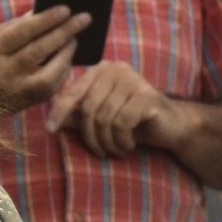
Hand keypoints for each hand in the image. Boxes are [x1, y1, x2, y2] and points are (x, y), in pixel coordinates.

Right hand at [0, 7, 87, 110]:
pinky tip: (66, 60)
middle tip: (83, 19)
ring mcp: (14, 91)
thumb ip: (10, 27)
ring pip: (48, 74)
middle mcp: (1, 72)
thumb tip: (38, 13)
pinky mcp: (23, 104)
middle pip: (38, 50)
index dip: (46, 20)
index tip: (65, 9)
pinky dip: (61, 73)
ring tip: (75, 39)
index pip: (22, 32)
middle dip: (64, 33)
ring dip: (66, 54)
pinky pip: (49, 88)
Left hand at [47, 61, 183, 157]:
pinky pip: (121, 123)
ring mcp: (133, 80)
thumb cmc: (134, 122)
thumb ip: (79, 115)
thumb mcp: (102, 118)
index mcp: (102, 70)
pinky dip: (122, 140)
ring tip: (116, 150)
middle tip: (101, 152)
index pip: (73, 91)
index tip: (50, 131)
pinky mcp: (146, 96)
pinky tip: (128, 145)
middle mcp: (116, 69)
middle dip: (90, 136)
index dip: (59, 112)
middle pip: (88, 108)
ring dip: (107, 142)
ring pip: (104, 118)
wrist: (172, 126)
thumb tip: (52, 122)